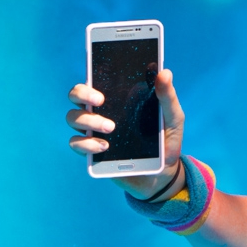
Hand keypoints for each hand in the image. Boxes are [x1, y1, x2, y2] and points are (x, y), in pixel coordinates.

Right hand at [65, 67, 184, 197]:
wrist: (163, 174)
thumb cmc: (167, 141)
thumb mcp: (173, 118)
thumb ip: (168, 97)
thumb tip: (164, 72)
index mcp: (118, 98)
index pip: (96, 80)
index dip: (91, 73)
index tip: (100, 77)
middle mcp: (101, 111)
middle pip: (76, 95)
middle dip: (83, 94)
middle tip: (101, 100)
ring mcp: (94, 131)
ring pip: (73, 117)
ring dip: (89, 120)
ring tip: (111, 128)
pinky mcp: (92, 152)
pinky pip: (76, 143)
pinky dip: (86, 144)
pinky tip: (104, 146)